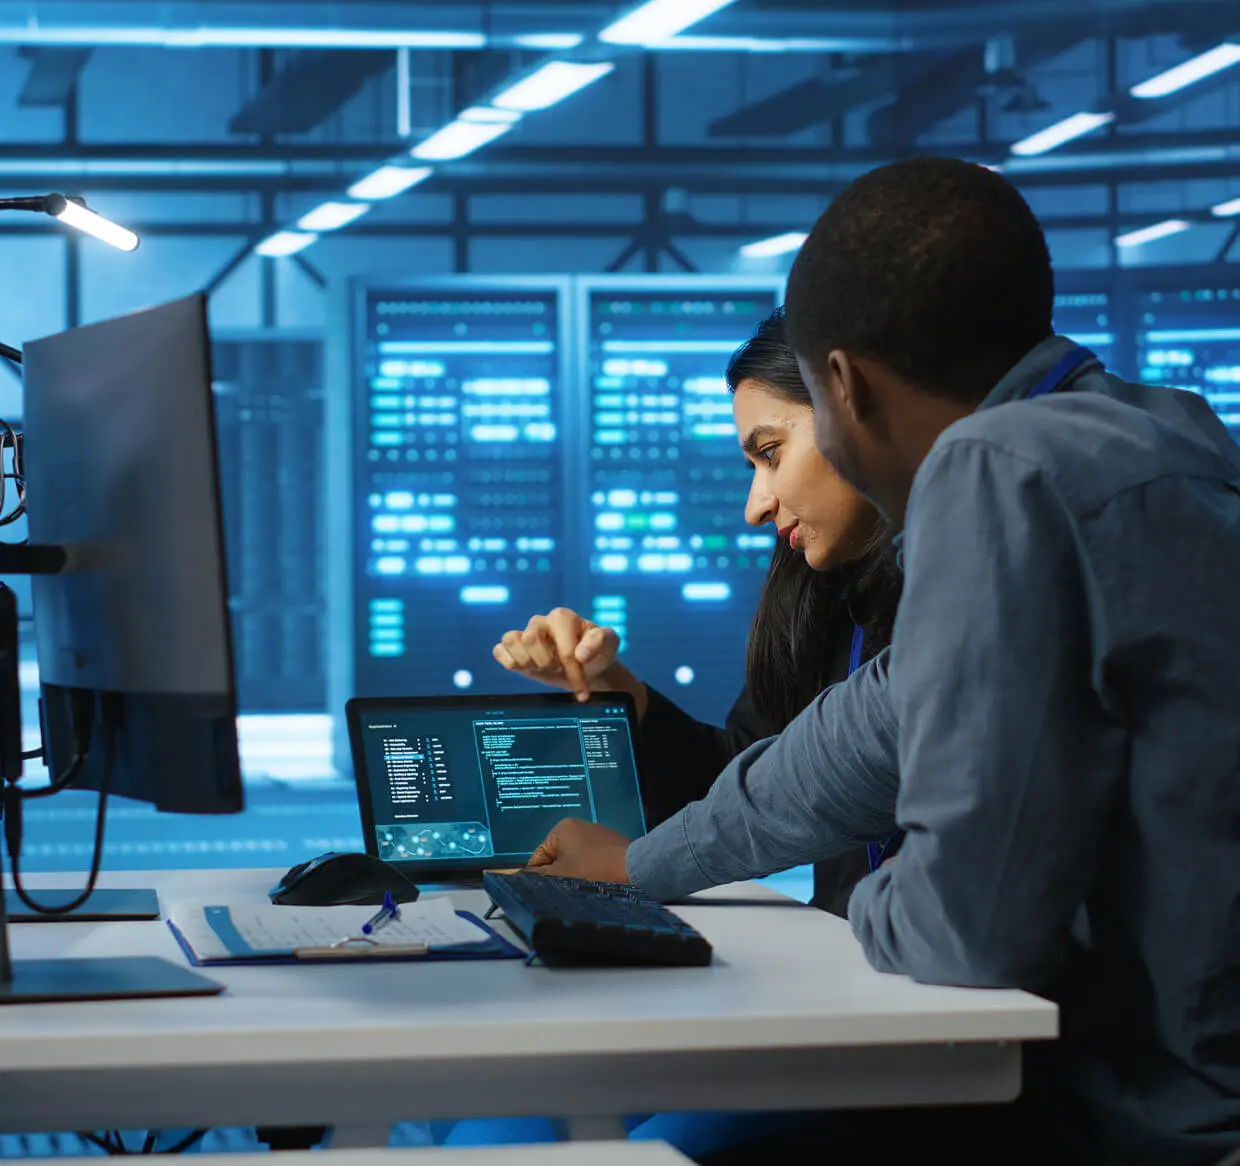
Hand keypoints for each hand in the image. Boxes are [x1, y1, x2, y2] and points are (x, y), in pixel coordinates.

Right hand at [493, 607, 620, 701]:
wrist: (588, 667)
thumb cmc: (598, 653)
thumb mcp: (609, 644)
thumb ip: (600, 642)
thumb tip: (581, 654)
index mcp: (563, 617)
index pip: (562, 646)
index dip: (572, 671)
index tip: (582, 690)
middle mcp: (541, 622)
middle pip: (530, 638)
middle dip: (546, 662)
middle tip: (558, 668)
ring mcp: (525, 634)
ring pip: (511, 641)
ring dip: (527, 662)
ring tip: (543, 667)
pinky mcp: (514, 649)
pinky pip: (499, 650)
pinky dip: (509, 662)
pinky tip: (526, 667)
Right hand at [527, 819, 631, 883]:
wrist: (635, 870)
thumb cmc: (594, 870)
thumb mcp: (561, 875)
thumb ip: (538, 876)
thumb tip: (522, 877)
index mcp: (562, 828)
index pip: (538, 856)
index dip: (538, 877)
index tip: (545, 891)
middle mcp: (578, 825)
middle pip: (556, 858)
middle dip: (559, 875)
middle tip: (567, 890)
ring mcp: (596, 833)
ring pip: (574, 860)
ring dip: (575, 874)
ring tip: (584, 887)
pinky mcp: (610, 844)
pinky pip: (592, 859)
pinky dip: (591, 871)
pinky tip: (597, 882)